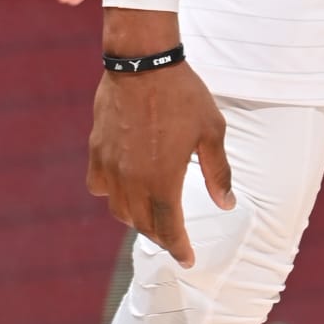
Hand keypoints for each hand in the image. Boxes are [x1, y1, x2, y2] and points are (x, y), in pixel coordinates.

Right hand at [87, 62, 232, 260]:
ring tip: (151, 215)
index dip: (179, 248)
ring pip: (118, 209)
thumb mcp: (212, 133)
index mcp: (163, 181)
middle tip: (174, 238)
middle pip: (142, 224)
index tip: (187, 260)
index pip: (168, 229)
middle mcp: (132, 181)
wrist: (142, 63)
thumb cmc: (183, 96)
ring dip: (136, 218)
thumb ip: (217, 173)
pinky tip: (125, 187)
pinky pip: (99, 185)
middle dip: (160, 235)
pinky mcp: (97, 150)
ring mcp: (110, 166)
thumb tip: (226, 204)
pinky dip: (112, 194)